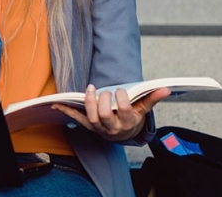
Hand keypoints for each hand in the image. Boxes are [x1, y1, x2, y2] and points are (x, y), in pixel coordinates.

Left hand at [51, 85, 170, 141]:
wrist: (124, 134)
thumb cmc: (132, 118)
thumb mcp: (143, 110)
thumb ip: (152, 98)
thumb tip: (166, 88)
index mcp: (127, 122)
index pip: (124, 111)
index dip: (121, 99)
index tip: (120, 91)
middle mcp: (112, 128)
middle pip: (105, 115)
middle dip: (103, 101)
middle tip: (105, 91)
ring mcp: (99, 128)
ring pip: (92, 118)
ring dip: (89, 102)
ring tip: (91, 89)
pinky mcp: (89, 126)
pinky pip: (77, 119)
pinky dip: (66, 111)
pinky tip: (56, 104)